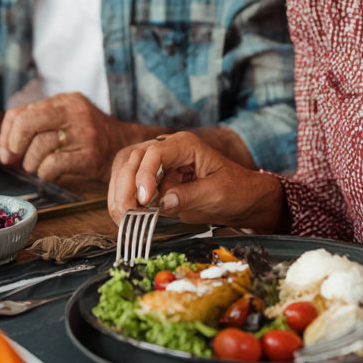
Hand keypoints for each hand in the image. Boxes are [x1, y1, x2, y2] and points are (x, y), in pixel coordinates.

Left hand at [0, 92, 146, 181]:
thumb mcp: (64, 118)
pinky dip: (45, 173)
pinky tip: (52, 172)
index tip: (7, 151)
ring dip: (32, 164)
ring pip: (37, 148)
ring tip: (40, 165)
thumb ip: (35, 124)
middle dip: (15, 144)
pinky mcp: (88, 156)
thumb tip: (6, 151)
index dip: (6, 134)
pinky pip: (51, 166)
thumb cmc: (87, 135)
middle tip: (17, 157)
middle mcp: (74, 112)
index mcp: (65, 100)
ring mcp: (83, 133)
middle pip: (26, 123)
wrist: (124, 146)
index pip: (22, 111)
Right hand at [107, 131, 284, 229]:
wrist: (243, 199)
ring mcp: (158, 165)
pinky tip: (126, 217)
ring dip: (119, 193)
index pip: (155, 152)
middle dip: (125, 185)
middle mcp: (167, 150)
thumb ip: (191, 195)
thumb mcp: (218, 193)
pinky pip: (130, 186)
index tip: (143, 198)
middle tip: (124, 212)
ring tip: (122, 217)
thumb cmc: (236, 190)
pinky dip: (123, 200)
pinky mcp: (154, 181)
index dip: (144, 173)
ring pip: (125, 170)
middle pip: (133, 158)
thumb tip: (163, 202)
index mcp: (185, 145)